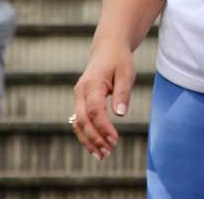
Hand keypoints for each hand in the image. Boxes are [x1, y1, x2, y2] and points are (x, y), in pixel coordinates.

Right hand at [72, 40, 135, 159]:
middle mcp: (80, 91)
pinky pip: (79, 121)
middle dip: (95, 138)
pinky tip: (95, 146)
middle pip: (82, 120)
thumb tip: (120, 115)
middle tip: (109, 152)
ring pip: (77, 123)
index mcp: (92, 84)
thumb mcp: (126, 73)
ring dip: (88, 140)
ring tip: (102, 155)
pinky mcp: (80, 101)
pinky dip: (85, 134)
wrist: (108, 48)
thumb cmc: (119, 60)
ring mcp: (77, 96)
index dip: (103, 127)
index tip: (115, 140)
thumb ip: (123, 93)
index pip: (94, 111)